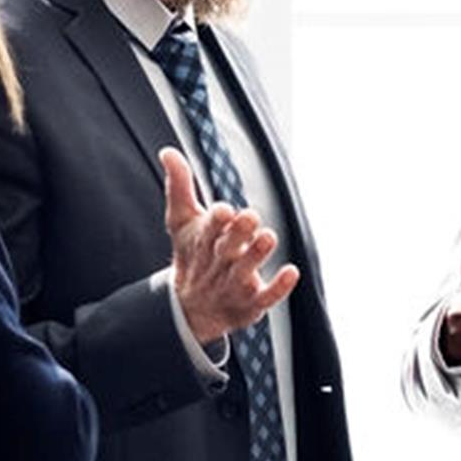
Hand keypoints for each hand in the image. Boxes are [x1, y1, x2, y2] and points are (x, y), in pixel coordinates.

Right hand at [162, 148, 298, 345]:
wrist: (192, 308)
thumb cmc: (193, 256)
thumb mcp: (182, 221)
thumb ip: (179, 186)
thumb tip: (168, 152)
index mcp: (204, 242)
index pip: (208, 230)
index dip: (217, 221)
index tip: (225, 210)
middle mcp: (220, 263)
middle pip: (227, 248)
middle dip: (239, 234)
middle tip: (251, 217)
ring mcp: (235, 285)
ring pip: (245, 271)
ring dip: (256, 254)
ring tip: (268, 237)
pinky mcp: (252, 303)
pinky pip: (266, 297)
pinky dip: (279, 287)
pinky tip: (292, 272)